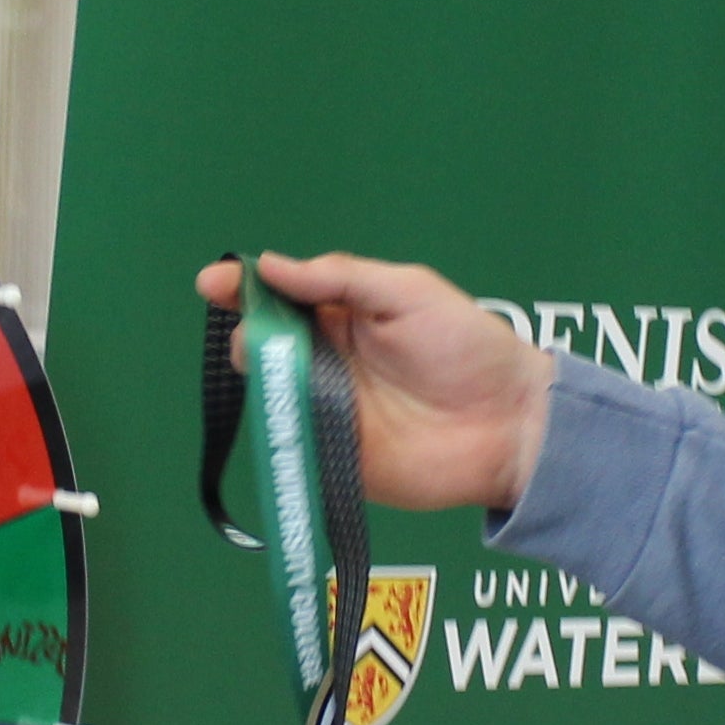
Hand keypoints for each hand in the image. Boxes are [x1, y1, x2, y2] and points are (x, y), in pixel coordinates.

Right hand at [193, 251, 553, 512]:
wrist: (511, 424)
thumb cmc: (468, 348)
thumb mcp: (409, 291)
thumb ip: (341, 278)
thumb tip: (270, 266)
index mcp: (343, 316)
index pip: (280, 298)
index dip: (243, 289)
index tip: (213, 283)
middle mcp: (328, 361)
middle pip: (264, 347)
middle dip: (248, 338)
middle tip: (257, 339)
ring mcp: (328, 411)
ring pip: (270, 396)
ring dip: (260, 385)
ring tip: (273, 376)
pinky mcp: (334, 459)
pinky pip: (292, 446)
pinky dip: (277, 434)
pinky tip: (279, 420)